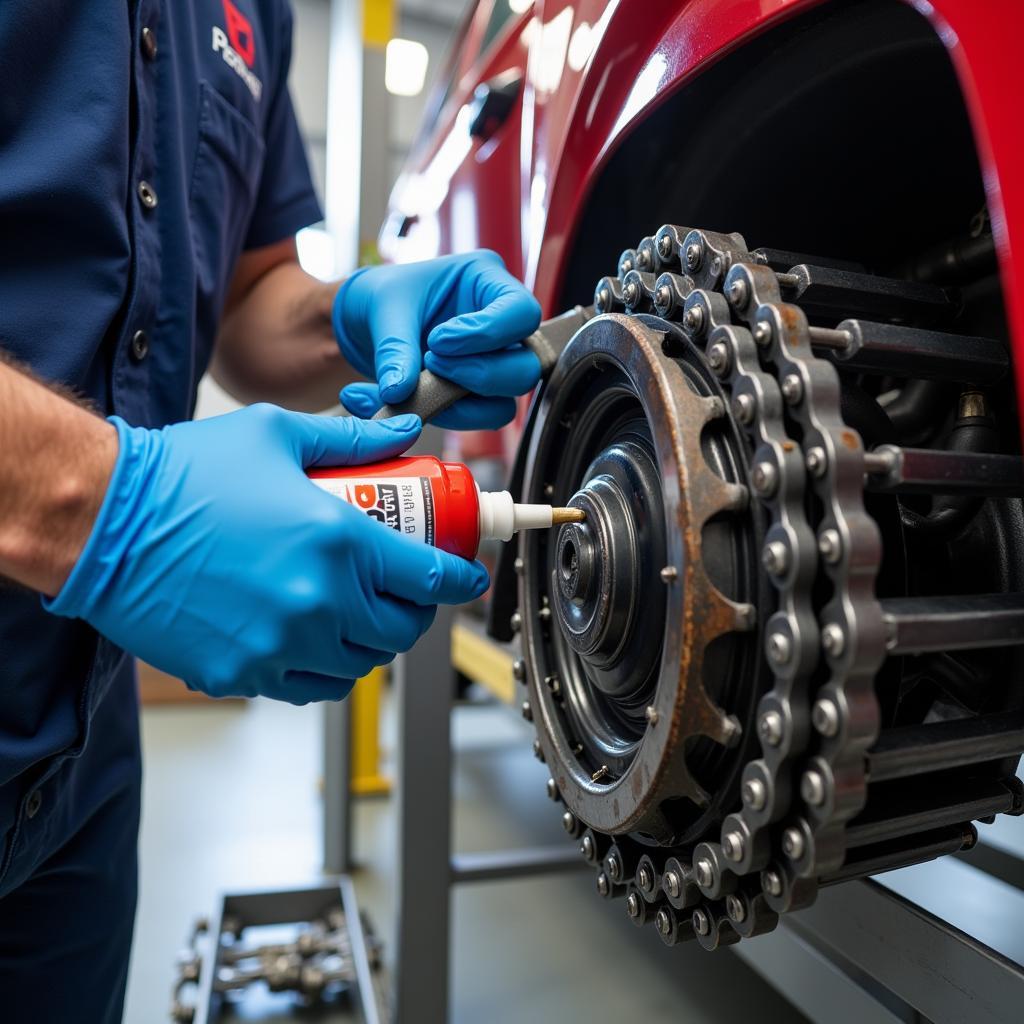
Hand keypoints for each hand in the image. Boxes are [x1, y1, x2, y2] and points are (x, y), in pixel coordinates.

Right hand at [44, 406, 487, 703]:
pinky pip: (309, 687)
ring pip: (361, 665)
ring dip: (371, 642)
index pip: (431, 577)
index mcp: (339, 541)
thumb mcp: (280, 435)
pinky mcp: (244, 674)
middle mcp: (319, 603)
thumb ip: (353, 438)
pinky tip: (314, 639)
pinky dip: (326, 668)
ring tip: (358, 614)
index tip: (464, 575)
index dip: (459, 578)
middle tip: (407, 592)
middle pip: (402, 630)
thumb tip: (403, 433)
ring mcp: (281, 646)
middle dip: (415, 612)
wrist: (104, 524)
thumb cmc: (186, 475)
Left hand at [333, 250, 541, 428]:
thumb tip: (398, 392)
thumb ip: (394, 348)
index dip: (488, 333)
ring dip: (463, 400)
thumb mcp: (382, 309)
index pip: (522, 312)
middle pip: (526, 366)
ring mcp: (492, 363)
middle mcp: (500, 324)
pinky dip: (448, 416)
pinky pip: (480, 418)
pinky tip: (414, 401)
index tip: (439, 340)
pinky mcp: (475, 394)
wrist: (363, 325)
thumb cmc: (381, 299)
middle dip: (479, 374)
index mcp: (487, 281)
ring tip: (418, 383)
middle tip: (431, 362)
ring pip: (507, 401)